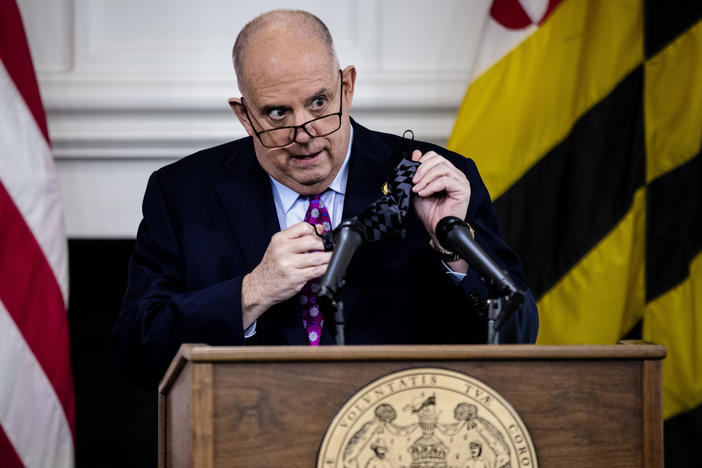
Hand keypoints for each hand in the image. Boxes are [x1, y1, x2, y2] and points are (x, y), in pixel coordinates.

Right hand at [241, 222, 331, 327]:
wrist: (260, 286)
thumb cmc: (272, 266)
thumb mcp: (279, 246)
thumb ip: (297, 237)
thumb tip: (319, 229)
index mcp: (279, 239)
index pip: (303, 227)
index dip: (316, 231)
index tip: (321, 236)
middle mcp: (283, 250)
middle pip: (312, 241)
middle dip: (325, 244)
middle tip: (330, 247)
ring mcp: (289, 264)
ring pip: (317, 257)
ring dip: (329, 257)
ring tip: (332, 257)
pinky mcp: (295, 277)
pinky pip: (316, 271)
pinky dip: (325, 268)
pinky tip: (327, 267)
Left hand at [411, 150, 470, 272]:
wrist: (437, 229)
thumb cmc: (430, 212)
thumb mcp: (419, 188)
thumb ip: (417, 172)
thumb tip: (415, 153)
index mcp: (447, 172)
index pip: (434, 157)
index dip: (421, 163)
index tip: (411, 176)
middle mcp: (456, 174)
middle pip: (438, 159)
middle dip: (422, 169)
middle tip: (413, 182)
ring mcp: (461, 181)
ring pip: (441, 168)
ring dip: (425, 178)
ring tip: (417, 190)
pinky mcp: (463, 189)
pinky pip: (446, 180)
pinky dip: (432, 186)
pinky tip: (424, 193)